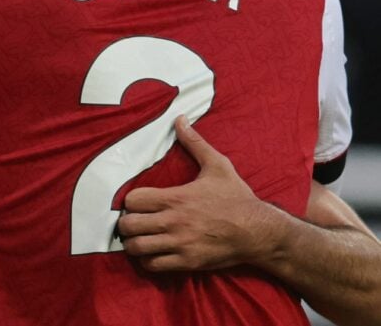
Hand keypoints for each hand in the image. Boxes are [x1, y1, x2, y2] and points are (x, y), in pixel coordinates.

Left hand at [117, 115, 282, 271]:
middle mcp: (173, 222)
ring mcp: (179, 244)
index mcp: (176, 197)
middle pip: (128, 225)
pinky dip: (147, 260)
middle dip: (125, 223)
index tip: (136, 203)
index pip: (132, 200)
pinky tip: (152, 253)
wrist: (259, 231)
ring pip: (136, 248)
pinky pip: (153, 265)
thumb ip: (194, 143)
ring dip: (133, 243)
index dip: (129, 201)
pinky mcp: (187, 262)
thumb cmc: (237, 197)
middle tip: (132, 221)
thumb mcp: (217, 166)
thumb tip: (179, 119)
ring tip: (138, 238)